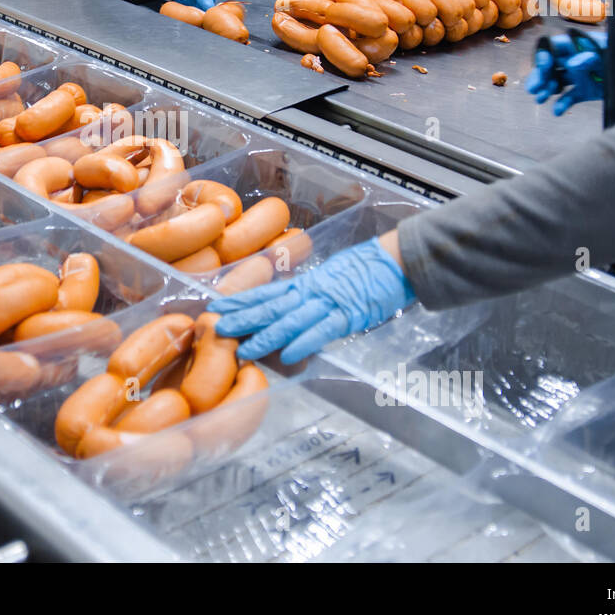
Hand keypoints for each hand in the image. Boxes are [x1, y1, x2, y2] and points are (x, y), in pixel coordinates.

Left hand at [208, 238, 415, 363]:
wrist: (398, 259)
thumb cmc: (369, 268)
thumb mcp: (332, 277)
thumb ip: (312, 292)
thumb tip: (293, 304)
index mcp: (307, 283)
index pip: (268, 293)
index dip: (242, 301)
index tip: (218, 307)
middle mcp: (311, 291)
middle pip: (270, 306)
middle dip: (242, 319)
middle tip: (216, 328)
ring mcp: (329, 303)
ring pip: (290, 320)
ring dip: (265, 336)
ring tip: (244, 350)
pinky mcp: (349, 314)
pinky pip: (322, 330)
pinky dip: (305, 342)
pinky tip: (288, 355)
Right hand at [526, 29, 606, 115]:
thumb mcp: (611, 54)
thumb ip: (592, 56)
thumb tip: (572, 62)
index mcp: (579, 44)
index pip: (555, 46)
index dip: (546, 55)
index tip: (545, 66)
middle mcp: (575, 59)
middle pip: (550, 66)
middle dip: (540, 76)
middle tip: (533, 88)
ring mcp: (580, 76)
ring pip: (556, 81)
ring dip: (546, 89)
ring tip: (539, 99)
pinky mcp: (585, 91)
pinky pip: (570, 97)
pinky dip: (563, 104)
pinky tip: (558, 112)